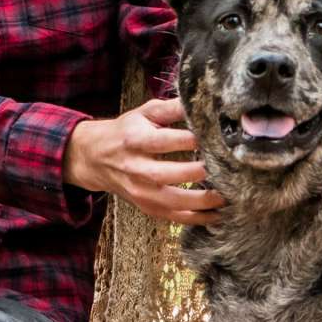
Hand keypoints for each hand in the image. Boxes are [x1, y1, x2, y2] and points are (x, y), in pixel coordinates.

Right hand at [67, 97, 224, 225]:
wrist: (95, 157)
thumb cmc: (127, 131)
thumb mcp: (145, 113)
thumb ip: (171, 108)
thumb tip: (199, 103)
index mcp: (135, 140)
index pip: (163, 141)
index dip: (189, 140)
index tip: (213, 138)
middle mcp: (135, 168)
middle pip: (164, 175)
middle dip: (194, 174)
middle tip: (222, 170)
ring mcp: (139, 191)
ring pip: (170, 202)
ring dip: (199, 202)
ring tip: (225, 197)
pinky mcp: (145, 207)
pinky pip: (171, 217)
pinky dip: (195, 219)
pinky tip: (215, 215)